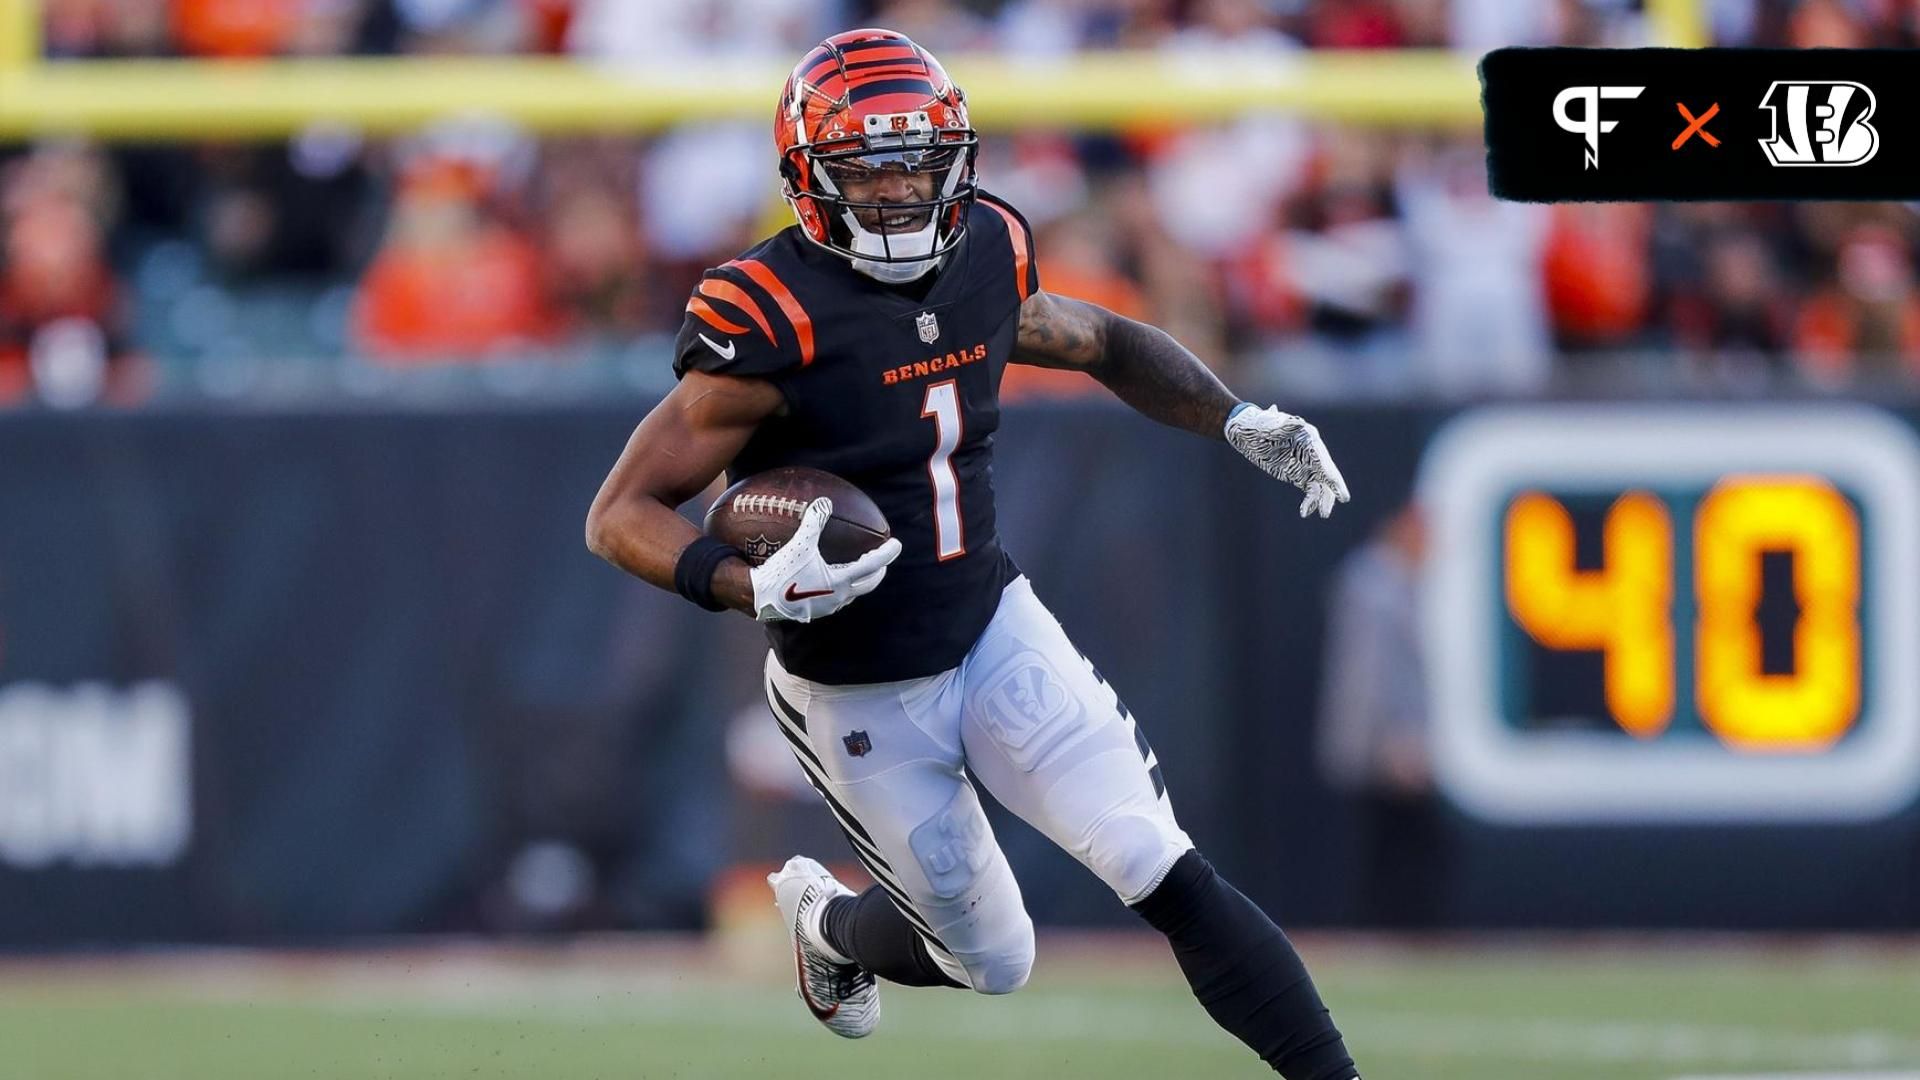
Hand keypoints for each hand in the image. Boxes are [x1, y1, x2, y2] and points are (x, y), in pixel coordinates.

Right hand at [750, 497, 902, 622]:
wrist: (760, 598)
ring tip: (859, 573)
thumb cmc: (781, 572)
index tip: (897, 544)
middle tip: (883, 563)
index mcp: (840, 581)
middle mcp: (838, 597)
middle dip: (878, 573)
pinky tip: (829, 582)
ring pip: (851, 594)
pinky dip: (840, 588)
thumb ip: (813, 523)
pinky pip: (835, 599)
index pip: (871, 566)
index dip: (886, 554)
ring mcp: (827, 607)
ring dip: (859, 583)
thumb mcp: (799, 545)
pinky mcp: (814, 612)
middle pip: (867, 585)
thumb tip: (824, 502)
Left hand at [1224, 404, 1350, 518]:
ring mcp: (1304, 464)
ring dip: (1322, 498)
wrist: (1244, 430)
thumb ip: (1284, 425)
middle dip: (1332, 488)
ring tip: (1323, 514)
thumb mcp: (1268, 424)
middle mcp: (1310, 452)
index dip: (1332, 474)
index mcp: (1307, 438)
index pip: (1322, 459)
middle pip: (1325, 473)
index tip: (1340, 489)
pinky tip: (1305, 512)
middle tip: (1339, 501)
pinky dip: (1309, 500)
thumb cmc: (1258, 424)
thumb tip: (1297, 424)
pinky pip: (1309, 489)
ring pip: (1320, 483)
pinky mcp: (1296, 474)